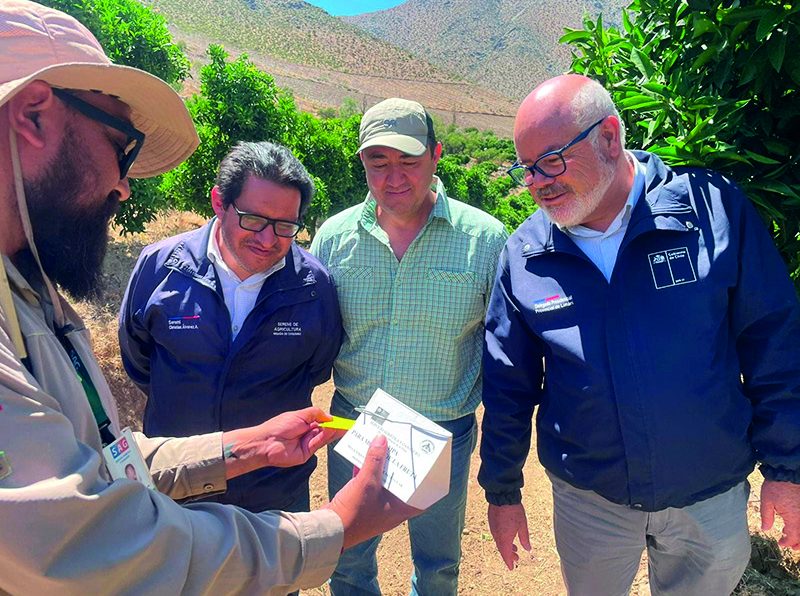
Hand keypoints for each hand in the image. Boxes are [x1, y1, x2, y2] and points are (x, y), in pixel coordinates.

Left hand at [222, 407, 342, 478]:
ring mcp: (308, 444)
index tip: (344, 421)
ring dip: (333, 431)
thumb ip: (316, 414)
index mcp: (305, 423)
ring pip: (324, 437)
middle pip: (326, 431)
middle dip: (337, 428)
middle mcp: (308, 434)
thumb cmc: (280, 426)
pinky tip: (332, 430)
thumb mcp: (300, 414)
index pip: (323, 422)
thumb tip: (330, 417)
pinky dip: (326, 437)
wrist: (267, 442)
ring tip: (343, 426)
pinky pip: (318, 444)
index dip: (333, 422)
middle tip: (349, 425)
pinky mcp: (307, 454)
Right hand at [325, 435, 422, 549]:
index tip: (428, 467)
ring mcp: (376, 508)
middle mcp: (390, 510)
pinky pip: (369, 485)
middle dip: (400, 467)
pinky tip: (363, 457)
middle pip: (401, 485)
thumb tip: (382, 439)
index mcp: (399, 510)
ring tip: (384, 448)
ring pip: (383, 483)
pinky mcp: (362, 504)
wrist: (329, 529)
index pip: (421, 499)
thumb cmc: (354, 512)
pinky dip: (367, 472)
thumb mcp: (366, 482)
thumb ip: (375, 459)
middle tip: (404, 450)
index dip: (426, 483)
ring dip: (382, 467)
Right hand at [488, 502, 530, 569]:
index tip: (512, 568)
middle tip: (517, 557)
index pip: (506, 555)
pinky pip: (496, 534)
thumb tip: (527, 549)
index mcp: (504, 539)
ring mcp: (493, 528)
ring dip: (506, 546)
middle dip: (509, 555)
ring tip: (514, 548)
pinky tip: (508, 536)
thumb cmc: (514, 511)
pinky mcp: (491, 522)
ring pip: (499, 542)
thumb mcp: (523, 525)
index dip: (509, 562)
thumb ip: (524, 539)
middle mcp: (497, 535)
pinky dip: (502, 538)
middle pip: (502, 549)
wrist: (503, 497)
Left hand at [761, 479, 799, 548]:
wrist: (787, 471)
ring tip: (794, 539)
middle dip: (799, 543)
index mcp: (794, 518)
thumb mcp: (767, 501)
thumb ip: (766, 517)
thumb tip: (765, 529)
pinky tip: (796, 525)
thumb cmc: (776, 485)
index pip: (794, 536)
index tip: (780, 543)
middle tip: (792, 547)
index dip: (788, 542)